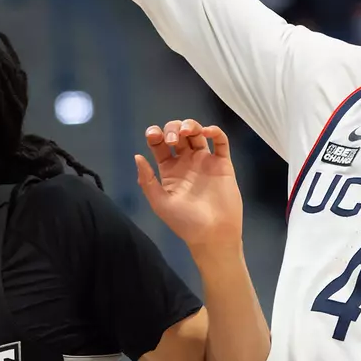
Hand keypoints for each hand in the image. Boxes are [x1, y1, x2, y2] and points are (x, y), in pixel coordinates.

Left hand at [136, 120, 242, 250]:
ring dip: (191, 125)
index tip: (154, 135)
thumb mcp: (160, 203)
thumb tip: (137, 156)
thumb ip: (147, 180)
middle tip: (173, 139)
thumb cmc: (185, 223)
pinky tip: (207, 132)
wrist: (213, 234)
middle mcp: (186, 162)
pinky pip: (221, 142)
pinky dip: (215, 131)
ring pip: (198, 133)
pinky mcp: (223, 164)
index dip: (155, 134)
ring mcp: (205, 161)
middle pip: (177, 134)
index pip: (159, 145)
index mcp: (169, 170)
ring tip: (187, 131)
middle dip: (172, 129)